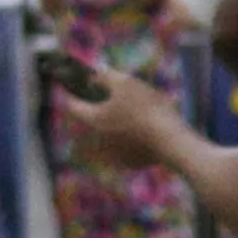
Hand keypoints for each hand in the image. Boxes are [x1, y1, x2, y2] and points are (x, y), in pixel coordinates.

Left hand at [53, 61, 182, 169]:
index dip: (68, 94)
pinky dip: (126, 141)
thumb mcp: (125, 84)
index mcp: (93, 119)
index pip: (71, 105)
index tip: (66, 87)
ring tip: (125, 116)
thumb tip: (95, 74)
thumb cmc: (145, 108)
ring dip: (109, 128)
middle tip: (104, 99)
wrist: (171, 141)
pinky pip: (123, 150)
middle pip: (90, 123)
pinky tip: (139, 133)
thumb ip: (106, 76)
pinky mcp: (130, 163)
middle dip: (93, 110)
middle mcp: (98, 139)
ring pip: (106, 138)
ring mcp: (113, 154)